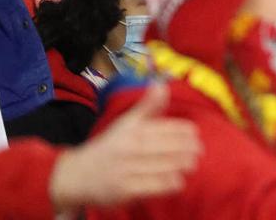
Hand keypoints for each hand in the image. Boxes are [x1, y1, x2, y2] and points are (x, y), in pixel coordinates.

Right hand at [49, 83, 200, 210]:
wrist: (76, 175)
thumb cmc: (108, 147)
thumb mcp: (126, 123)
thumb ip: (147, 106)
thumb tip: (162, 84)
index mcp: (133, 130)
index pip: (166, 128)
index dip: (185, 131)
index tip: (196, 134)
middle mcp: (131, 149)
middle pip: (168, 148)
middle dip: (188, 149)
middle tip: (199, 151)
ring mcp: (127, 170)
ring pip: (163, 167)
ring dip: (181, 166)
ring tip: (192, 164)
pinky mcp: (124, 190)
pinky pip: (153, 186)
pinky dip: (168, 183)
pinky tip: (179, 181)